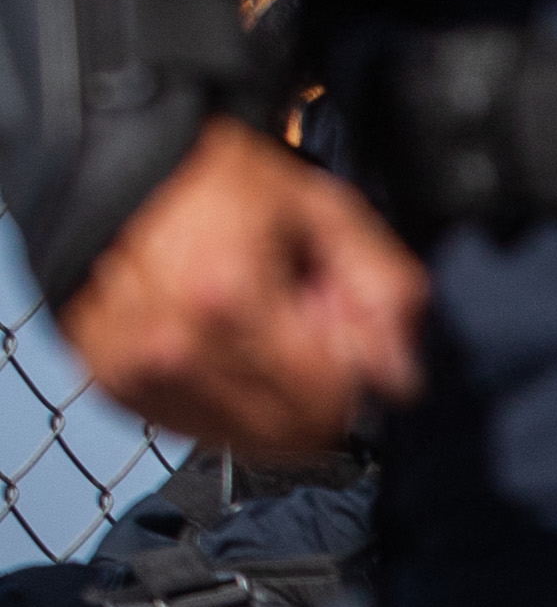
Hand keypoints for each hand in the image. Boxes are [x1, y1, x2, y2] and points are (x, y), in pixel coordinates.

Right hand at [58, 121, 426, 458]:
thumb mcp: (319, 208)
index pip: (334, 392)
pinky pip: (207, 430)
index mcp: (230, 299)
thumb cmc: (210, 179)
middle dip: (318, 379)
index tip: (337, 312)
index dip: (352, 355)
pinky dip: (232, 401)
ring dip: (277, 394)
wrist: (104, 167)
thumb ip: (380, 286)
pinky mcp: (119, 388)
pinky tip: (221, 344)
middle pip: (299, 425)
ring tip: (254, 323)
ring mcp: (143, 375)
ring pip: (258, 438)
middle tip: (295, 316)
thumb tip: (401, 376)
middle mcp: (178, 349)